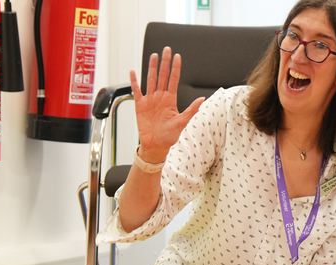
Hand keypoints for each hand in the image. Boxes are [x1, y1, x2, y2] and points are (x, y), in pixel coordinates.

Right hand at [130, 47, 204, 163]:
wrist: (155, 145)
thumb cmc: (169, 135)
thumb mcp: (182, 122)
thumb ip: (191, 109)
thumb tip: (202, 99)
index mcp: (170, 99)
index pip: (173, 79)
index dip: (175, 68)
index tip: (177, 57)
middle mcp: (160, 97)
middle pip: (163, 76)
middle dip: (165, 63)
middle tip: (167, 49)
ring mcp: (150, 100)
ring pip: (151, 79)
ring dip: (152, 67)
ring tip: (154, 55)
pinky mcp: (140, 105)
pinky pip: (137, 90)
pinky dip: (134, 81)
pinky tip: (133, 71)